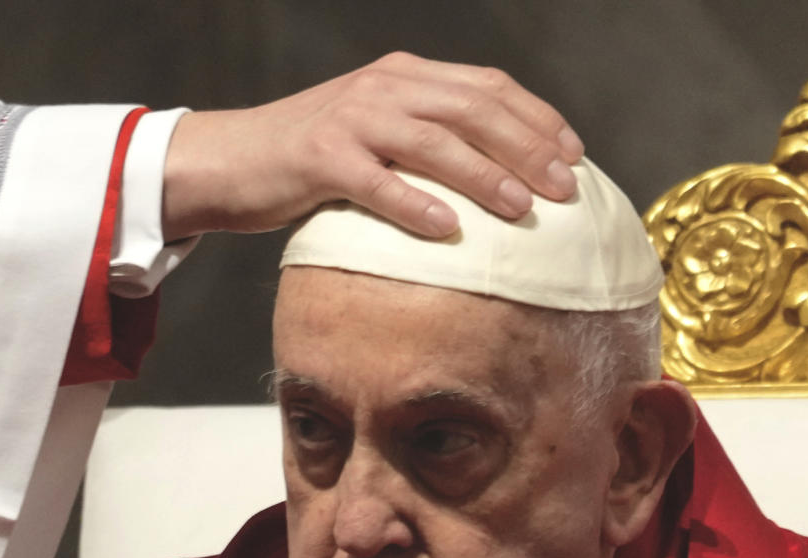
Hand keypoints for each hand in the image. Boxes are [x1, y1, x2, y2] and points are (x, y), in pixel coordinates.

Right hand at [162, 52, 582, 240]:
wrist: (232, 160)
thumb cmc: (313, 162)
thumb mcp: (378, 136)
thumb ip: (429, 142)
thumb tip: (498, 180)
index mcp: (405, 77)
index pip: (487, 87)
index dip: (537, 118)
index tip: (575, 155)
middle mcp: (384, 88)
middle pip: (471, 109)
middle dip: (526, 147)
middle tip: (565, 189)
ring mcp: (351, 120)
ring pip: (432, 141)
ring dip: (483, 175)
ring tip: (522, 210)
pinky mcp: (319, 158)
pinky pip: (375, 183)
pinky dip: (413, 205)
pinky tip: (447, 230)